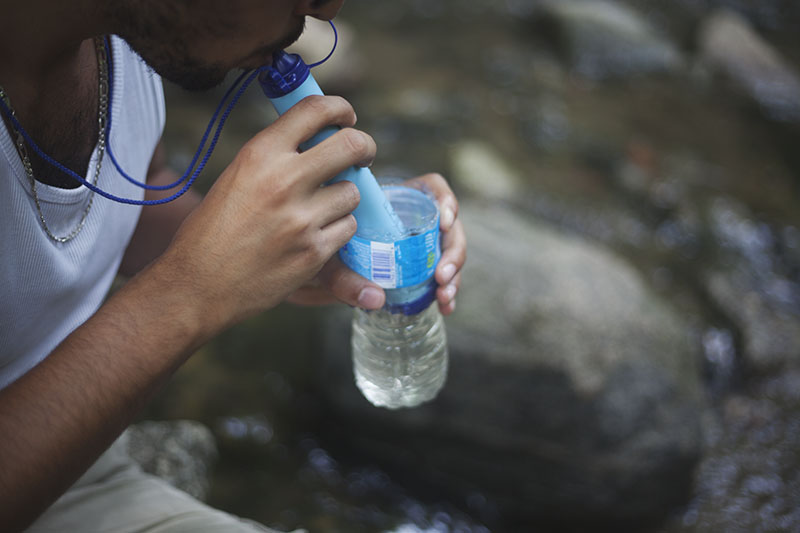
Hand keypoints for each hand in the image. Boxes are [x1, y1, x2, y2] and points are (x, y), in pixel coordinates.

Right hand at [157, 95, 375, 331]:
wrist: (198, 285)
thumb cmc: (213, 230)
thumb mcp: (237, 176)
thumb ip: (276, 156)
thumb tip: (320, 138)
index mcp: (260, 154)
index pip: (315, 110)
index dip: (340, 109)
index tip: (347, 118)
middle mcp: (283, 181)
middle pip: (351, 145)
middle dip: (364, 147)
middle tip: (362, 155)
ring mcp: (301, 219)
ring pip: (352, 192)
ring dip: (343, 198)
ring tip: (320, 209)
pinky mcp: (314, 252)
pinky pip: (347, 228)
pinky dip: (337, 230)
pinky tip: (315, 236)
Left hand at [287, 173, 465, 315]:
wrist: (313, 263)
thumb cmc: (321, 247)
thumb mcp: (327, 258)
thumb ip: (342, 276)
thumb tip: (375, 299)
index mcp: (397, 201)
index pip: (432, 188)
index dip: (445, 201)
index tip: (444, 223)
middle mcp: (414, 219)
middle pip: (449, 225)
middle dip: (453, 251)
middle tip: (441, 275)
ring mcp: (421, 243)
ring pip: (451, 252)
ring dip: (454, 274)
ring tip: (443, 296)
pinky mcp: (422, 267)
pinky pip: (444, 276)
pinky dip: (448, 292)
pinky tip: (445, 307)